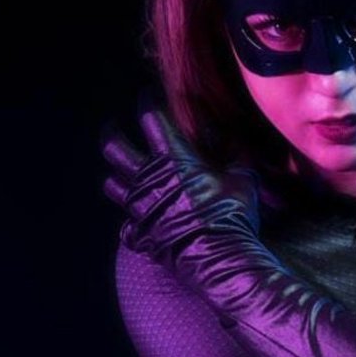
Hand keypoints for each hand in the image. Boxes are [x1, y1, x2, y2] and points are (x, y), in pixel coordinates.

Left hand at [101, 92, 261, 268]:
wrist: (220, 260)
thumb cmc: (233, 216)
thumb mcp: (244, 180)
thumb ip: (236, 156)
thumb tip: (236, 140)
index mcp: (172, 159)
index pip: (150, 118)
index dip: (147, 102)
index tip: (147, 96)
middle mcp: (148, 180)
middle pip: (114, 147)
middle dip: (111, 132)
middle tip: (113, 127)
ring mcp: (139, 208)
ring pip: (112, 183)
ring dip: (116, 175)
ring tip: (122, 172)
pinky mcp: (139, 234)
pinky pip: (126, 224)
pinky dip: (131, 220)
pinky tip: (140, 219)